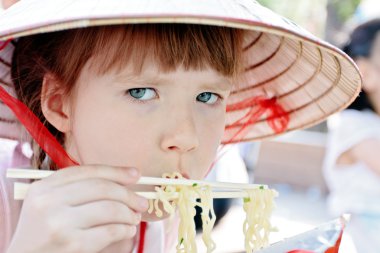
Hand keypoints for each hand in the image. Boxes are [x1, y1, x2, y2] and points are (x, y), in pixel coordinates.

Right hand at [6, 165, 148, 252]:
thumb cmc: (43, 230)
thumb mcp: (49, 203)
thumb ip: (77, 188)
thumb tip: (126, 178)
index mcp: (44, 187)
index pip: (88, 171)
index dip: (116, 171)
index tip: (136, 174)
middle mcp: (49, 202)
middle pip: (102, 188)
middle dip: (128, 194)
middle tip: (142, 202)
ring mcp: (59, 224)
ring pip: (110, 209)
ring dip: (129, 213)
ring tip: (135, 218)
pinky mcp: (72, 244)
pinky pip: (110, 231)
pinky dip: (125, 229)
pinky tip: (128, 230)